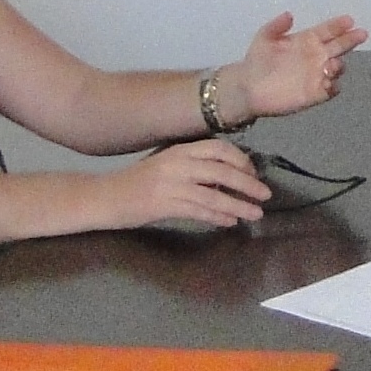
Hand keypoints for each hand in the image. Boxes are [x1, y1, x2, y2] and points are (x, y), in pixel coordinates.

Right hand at [88, 138, 272, 229]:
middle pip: (222, 170)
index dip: (240, 160)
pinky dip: (218, 216)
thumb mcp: (166, 165)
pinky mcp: (164, 205)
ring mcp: (170, 184)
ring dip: (238, 204)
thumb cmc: (136, 182)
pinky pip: (199, 210)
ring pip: (214, 193)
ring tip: (256, 214)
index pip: (218, 148)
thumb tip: (225, 177)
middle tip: (265, 194)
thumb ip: (193, 166)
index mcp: (179, 150)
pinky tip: (230, 222)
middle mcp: (177, 163)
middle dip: (248, 183)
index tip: (253, 172)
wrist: (105, 196)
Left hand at [226, 11, 367, 118]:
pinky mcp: (315, 94)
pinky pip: (331, 89)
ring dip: (338, 64)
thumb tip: (290, 14)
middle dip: (350, 40)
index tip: (349, 21)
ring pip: (337, 67)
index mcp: (306, 41)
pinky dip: (333, 85)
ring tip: (332, 63)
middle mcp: (315, 56)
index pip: (327, 31)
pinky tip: (328, 81)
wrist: (248, 88)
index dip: (338, 25)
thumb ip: (276, 26)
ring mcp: (317, 75)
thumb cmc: (257, 61)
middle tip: (361, 34)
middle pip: (339, 46)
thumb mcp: (264, 38)